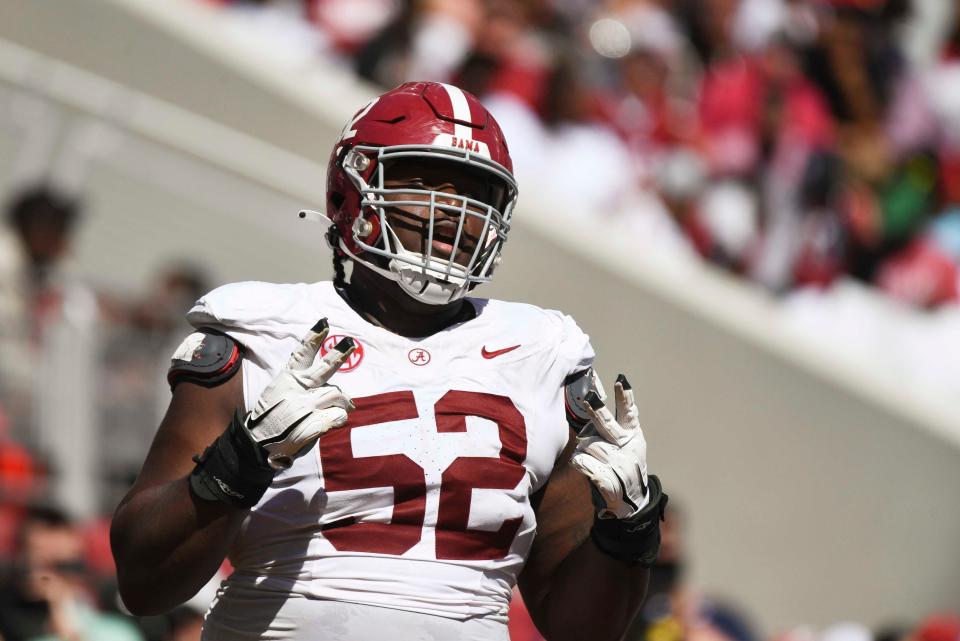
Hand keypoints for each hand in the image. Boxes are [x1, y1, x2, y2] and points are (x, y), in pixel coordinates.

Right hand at [246, 318, 355, 469]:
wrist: (256, 445)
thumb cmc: (270, 419)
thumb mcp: (278, 395)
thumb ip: (300, 387)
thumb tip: (326, 387)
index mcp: (287, 380)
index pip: (301, 355)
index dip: (313, 339)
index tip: (324, 324)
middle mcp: (298, 390)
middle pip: (324, 369)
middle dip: (338, 355)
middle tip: (350, 343)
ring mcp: (307, 406)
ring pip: (338, 395)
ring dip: (343, 402)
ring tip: (343, 407)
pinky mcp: (315, 424)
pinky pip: (339, 416)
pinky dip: (338, 418)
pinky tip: (330, 423)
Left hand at [570, 374, 649, 519]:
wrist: (631, 503)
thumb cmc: (623, 466)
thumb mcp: (627, 445)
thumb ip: (613, 426)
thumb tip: (592, 400)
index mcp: (633, 436)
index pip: (629, 412)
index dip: (625, 396)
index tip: (621, 380)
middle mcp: (627, 448)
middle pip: (607, 425)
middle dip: (597, 411)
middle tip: (590, 397)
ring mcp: (618, 464)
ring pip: (587, 444)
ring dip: (584, 449)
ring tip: (594, 459)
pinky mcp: (607, 479)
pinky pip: (581, 462)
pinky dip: (580, 464)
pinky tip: (589, 470)